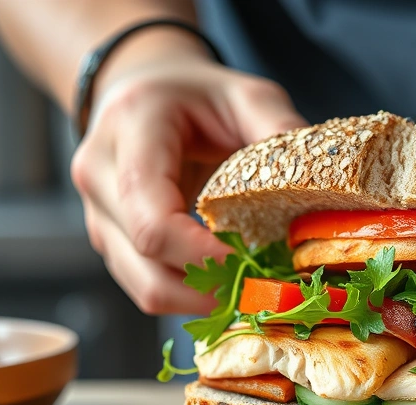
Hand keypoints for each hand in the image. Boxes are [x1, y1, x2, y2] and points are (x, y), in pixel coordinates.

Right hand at [71, 50, 306, 314]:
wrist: (141, 92)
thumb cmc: (196, 95)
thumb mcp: (245, 93)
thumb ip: (278, 126)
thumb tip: (317, 181)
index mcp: (128, 132)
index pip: (152, 220)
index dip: (205, 258)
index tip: (258, 265)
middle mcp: (98, 177)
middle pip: (146, 265)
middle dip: (213, 288)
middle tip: (270, 290)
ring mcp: (98, 216)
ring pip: (145, 288)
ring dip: (204, 301)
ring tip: (257, 292)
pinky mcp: (111, 242)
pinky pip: (149, 286)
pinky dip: (193, 297)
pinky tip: (234, 286)